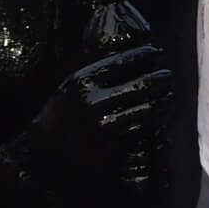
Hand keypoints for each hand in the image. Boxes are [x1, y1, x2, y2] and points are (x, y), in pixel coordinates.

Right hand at [24, 44, 174, 189]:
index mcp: (83, 81)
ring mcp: (103, 126)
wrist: (40, 155)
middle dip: (159, 79)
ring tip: (168, 97)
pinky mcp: (110, 148)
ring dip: (161, 103)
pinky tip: (158, 120)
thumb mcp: (69, 87)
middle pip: (140, 84)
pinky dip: (152, 125)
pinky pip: (140, 133)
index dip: (144, 55)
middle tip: (168, 76)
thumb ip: (95, 75)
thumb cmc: (57, 117)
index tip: (155, 52)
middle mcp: (93, 101)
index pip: (122, 60)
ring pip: (145, 110)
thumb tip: (128, 58)